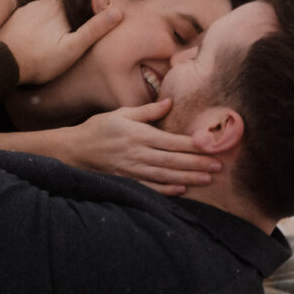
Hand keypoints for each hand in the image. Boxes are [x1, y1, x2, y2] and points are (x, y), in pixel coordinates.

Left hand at [0, 0, 121, 83]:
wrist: (3, 64)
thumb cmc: (41, 60)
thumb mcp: (73, 48)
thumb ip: (94, 30)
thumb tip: (117, 12)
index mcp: (58, 6)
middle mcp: (41, 3)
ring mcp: (26, 10)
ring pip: (44, 2)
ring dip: (52, 6)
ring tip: (60, 17)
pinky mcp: (14, 19)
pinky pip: (30, 13)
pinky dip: (38, 16)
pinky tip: (39, 27)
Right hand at [63, 100, 221, 194]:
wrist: (75, 150)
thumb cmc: (99, 128)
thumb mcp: (121, 113)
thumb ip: (147, 111)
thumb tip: (169, 102)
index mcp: (139, 134)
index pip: (171, 141)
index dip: (192, 145)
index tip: (210, 146)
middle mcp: (138, 153)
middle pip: (173, 160)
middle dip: (197, 163)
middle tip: (218, 166)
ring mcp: (133, 169)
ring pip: (165, 175)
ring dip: (188, 177)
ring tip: (207, 178)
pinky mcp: (127, 180)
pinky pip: (150, 187)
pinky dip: (166, 190)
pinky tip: (182, 190)